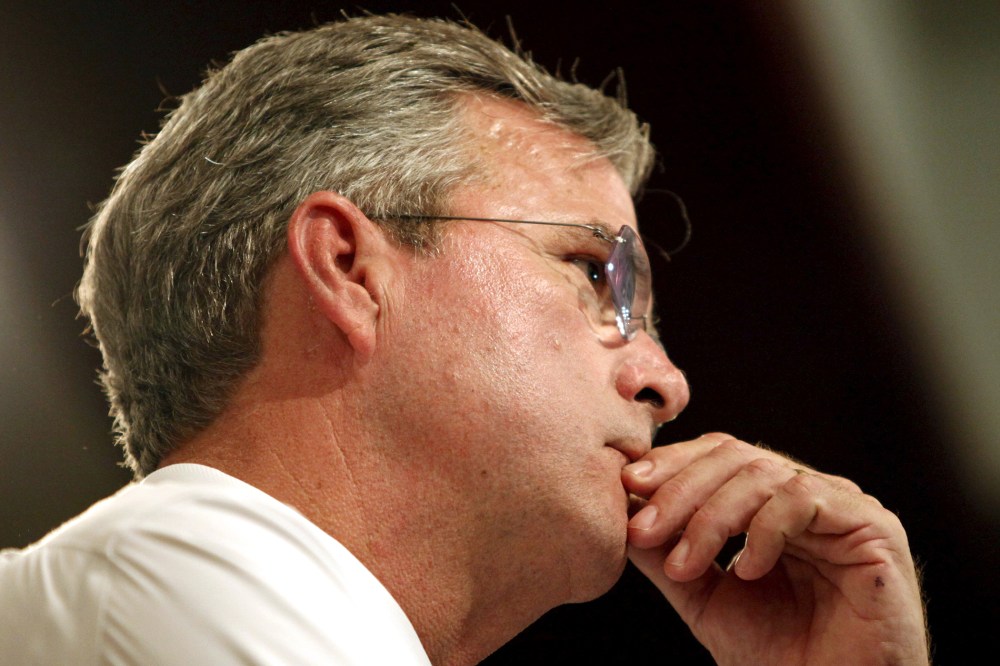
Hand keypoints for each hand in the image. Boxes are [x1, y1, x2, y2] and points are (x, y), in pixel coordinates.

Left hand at [623, 433, 928, 664]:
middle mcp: (809, 494)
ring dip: (711, 516)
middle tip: (643, 531)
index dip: (671, 464)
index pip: (717, 456)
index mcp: (772, 502)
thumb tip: (621, 508)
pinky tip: (747, 570)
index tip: (627, 488)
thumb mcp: (703, 596)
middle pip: (735, 456)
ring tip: (685, 566)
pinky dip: (764, 530)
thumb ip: (667, 551)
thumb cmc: (777, 658)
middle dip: (680, 490)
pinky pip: (804, 499)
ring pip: (764, 473)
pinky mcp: (874, 526)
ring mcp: (842, 505)